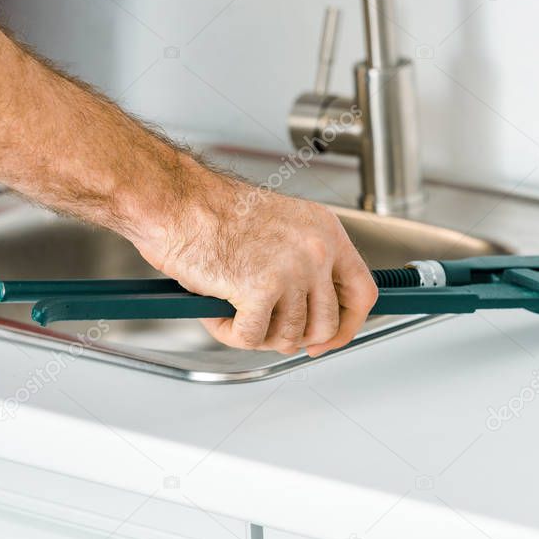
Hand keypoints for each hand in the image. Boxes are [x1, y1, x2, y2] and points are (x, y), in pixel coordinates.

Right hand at [134, 173, 378, 356]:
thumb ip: (304, 265)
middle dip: (295, 338)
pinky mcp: (259, 290)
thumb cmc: (212, 211)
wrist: (176, 200)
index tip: (329, 339)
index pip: (362, 291)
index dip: (348, 325)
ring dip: (257, 334)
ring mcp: (291, 270)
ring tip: (232, 309)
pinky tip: (216, 310)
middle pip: (326, 324)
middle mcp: (315, 250)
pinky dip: (229, 332)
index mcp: (325, 231)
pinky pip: (252, 338)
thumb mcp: (280, 229)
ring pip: (289, 337)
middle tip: (267, 331)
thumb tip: (309, 310)